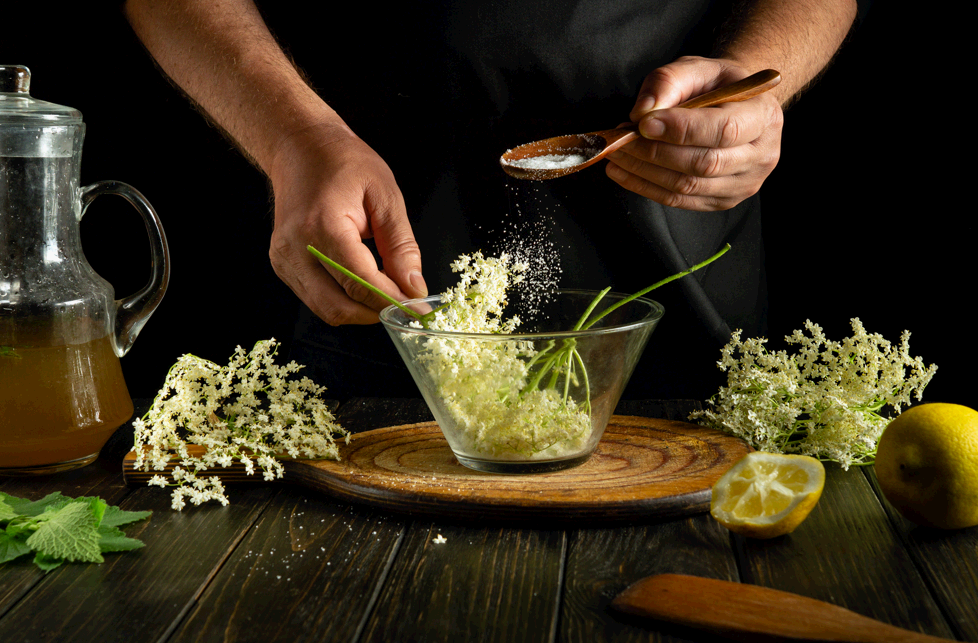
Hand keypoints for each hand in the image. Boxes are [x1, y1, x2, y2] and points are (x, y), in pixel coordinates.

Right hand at [267, 121, 426, 324]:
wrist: (300, 148)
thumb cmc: (343, 163)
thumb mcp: (385, 195)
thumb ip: (401, 245)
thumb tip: (414, 288)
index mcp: (321, 225)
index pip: (360, 281)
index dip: (392, 301)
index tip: (419, 309)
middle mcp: (295, 248)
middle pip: (339, 306)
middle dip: (376, 312)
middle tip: (406, 305)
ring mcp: (284, 260)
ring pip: (326, 309)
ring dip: (361, 310)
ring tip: (387, 292)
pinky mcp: (283, 266)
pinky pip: (317, 299)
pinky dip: (344, 300)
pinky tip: (363, 284)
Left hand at [605, 56, 782, 210]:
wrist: (734, 107)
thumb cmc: (715, 86)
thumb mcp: (696, 68)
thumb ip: (668, 82)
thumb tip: (642, 113)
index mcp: (763, 115)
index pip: (724, 129)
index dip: (681, 129)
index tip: (644, 124)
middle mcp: (762, 154)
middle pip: (705, 163)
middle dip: (656, 152)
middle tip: (622, 139)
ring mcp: (745, 183)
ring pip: (689, 186)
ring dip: (644, 172)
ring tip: (617, 154)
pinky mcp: (723, 200)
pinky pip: (680, 200)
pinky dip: (646, 187)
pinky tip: (624, 172)